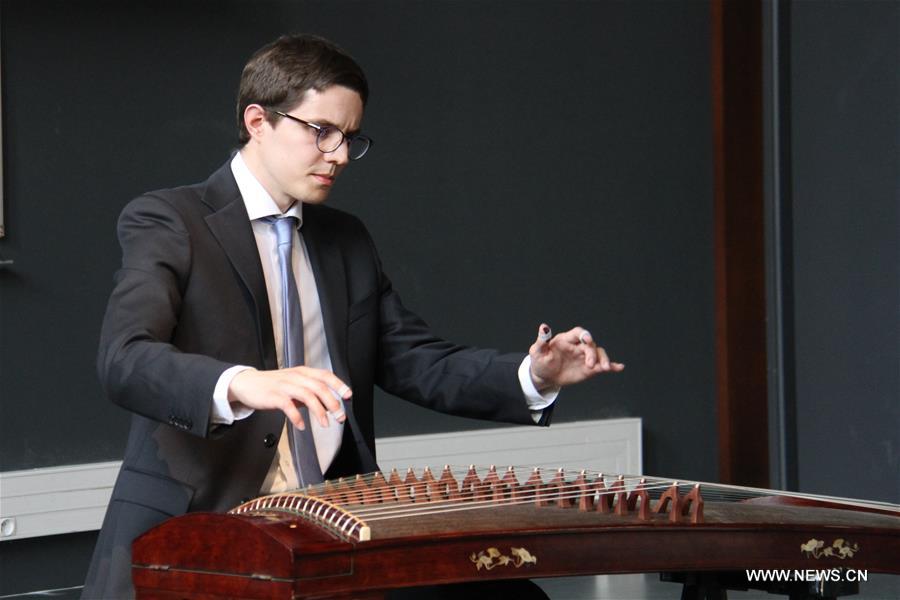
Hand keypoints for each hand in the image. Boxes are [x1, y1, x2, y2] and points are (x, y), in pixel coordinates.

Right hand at [227, 366, 351, 429]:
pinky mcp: (273, 396)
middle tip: (339, 416)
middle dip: (332, 403)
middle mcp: (296, 376)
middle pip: (319, 387)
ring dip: (319, 411)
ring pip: (307, 395)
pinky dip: (297, 417)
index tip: (348, 396)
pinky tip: (302, 426)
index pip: (325, 375)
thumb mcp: (294, 383)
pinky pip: (288, 406)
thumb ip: (310, 391)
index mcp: (303, 372)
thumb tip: (329, 404)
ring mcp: (285, 385)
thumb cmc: (273, 385)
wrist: (246, 383)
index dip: (338, 385)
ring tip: (325, 424)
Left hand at [529, 324, 623, 391]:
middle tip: (590, 365)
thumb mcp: (536, 351)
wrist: (545, 376)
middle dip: (592, 353)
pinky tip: (619, 367)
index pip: (578, 333)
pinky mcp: (589, 369)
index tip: (588, 340)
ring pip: (598, 354)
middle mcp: (578, 346)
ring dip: (603, 359)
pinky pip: (601, 365)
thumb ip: (542, 340)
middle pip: (590, 345)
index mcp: (566, 340)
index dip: (584, 335)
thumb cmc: (540, 361)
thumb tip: (544, 326)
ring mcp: (585, 357)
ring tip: (604, 368)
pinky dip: (612, 366)